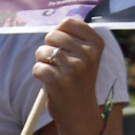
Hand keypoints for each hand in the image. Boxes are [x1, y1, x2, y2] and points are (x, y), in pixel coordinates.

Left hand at [35, 20, 106, 134]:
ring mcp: (74, 67)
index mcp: (96, 44)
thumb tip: (59, 24)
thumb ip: (76, 38)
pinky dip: (38, 73)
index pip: (68, 22)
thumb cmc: (79, 80)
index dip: (59, 32)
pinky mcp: (59, 81)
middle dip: (48, 47)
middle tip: (56, 62)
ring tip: (53, 71)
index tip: (62, 45)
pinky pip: (37, 67)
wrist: (80, 111)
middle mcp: (88, 53)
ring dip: (42, 61)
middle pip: (53, 35)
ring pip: (43, 51)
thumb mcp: (87, 56)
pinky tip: (48, 81)